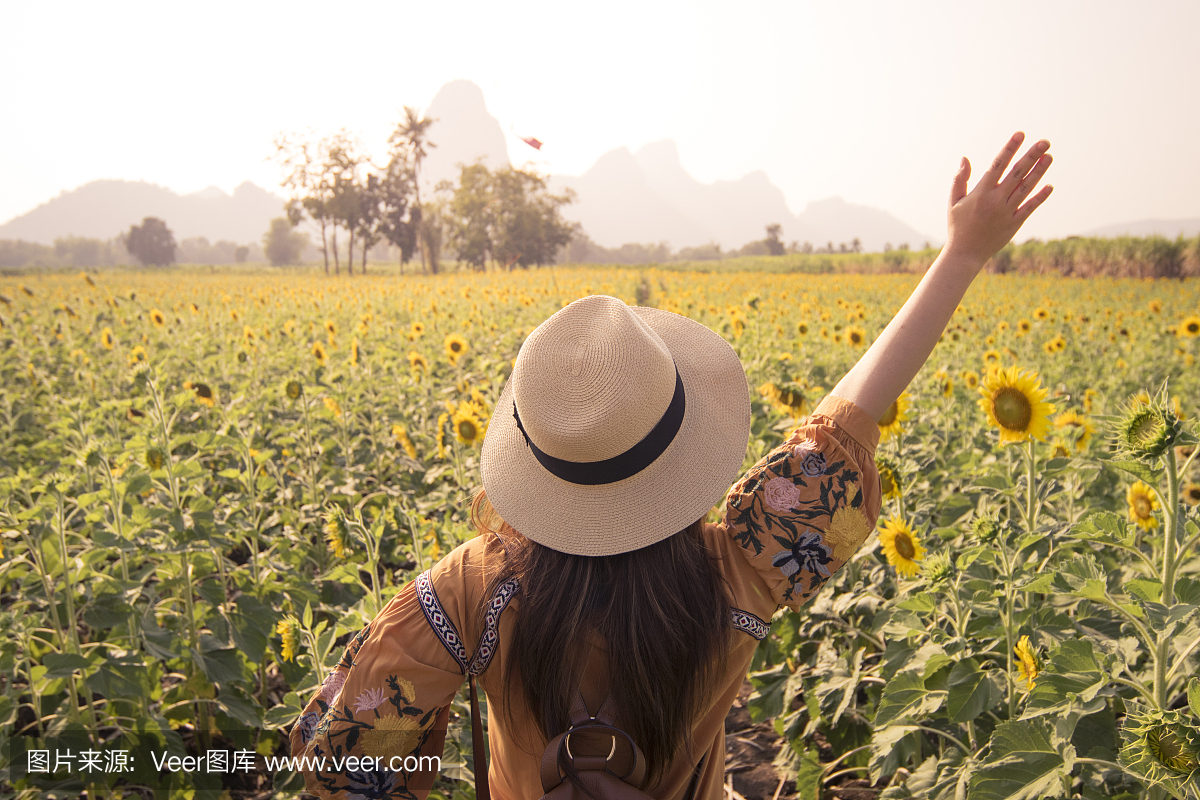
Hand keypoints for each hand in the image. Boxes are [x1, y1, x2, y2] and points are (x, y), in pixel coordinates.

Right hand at [944, 132, 1052, 265]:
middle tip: (1045, 141)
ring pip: (1026, 188)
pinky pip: (1029, 208)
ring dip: (1039, 172)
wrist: (965, 254)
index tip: (1020, 134)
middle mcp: (995, 201)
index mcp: (980, 193)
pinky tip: (1050, 186)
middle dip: (1031, 156)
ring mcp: (1006, 212)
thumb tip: (965, 158)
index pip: (998, 165)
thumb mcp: (954, 202)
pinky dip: (1040, 197)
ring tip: (1049, 156)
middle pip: (1016, 173)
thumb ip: (960, 179)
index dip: (1009, 149)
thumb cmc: (957, 226)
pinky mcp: (1014, 224)